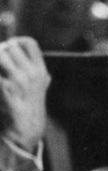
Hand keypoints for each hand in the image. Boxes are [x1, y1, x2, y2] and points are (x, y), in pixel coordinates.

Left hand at [0, 36, 49, 151]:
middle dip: (2, 51)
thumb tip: (22, 53)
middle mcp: (30, 73)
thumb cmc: (31, 107)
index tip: (9, 45)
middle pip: (11, 48)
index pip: (29, 44)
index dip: (16, 41)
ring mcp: (18, 81)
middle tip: (0, 60)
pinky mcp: (5, 89)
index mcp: (40, 70)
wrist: (26, 129)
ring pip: (1, 56)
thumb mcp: (40, 86)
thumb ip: (35, 70)